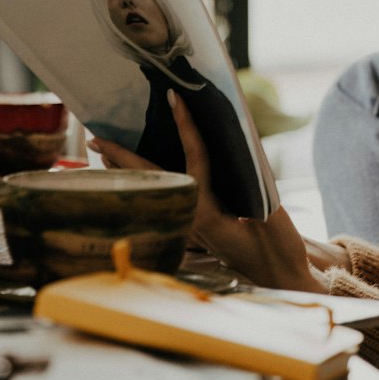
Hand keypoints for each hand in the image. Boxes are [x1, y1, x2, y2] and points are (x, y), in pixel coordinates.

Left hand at [87, 97, 349, 284]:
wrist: (282, 280)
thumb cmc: (280, 251)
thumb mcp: (272, 220)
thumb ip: (253, 194)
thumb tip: (246, 165)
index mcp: (208, 212)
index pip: (194, 158)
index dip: (186, 127)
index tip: (175, 99)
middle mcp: (194, 218)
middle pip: (155, 179)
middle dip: (123, 159)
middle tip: (95, 140)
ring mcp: (195, 227)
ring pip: (158, 191)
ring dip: (132, 174)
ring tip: (105, 155)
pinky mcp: (200, 233)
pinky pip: (172, 201)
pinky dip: (155, 187)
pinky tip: (149, 180)